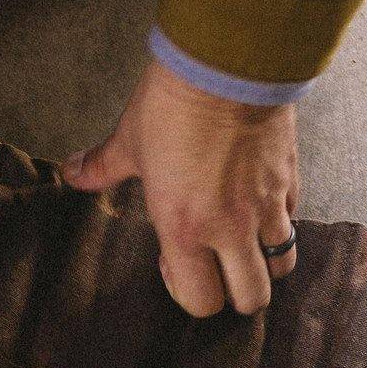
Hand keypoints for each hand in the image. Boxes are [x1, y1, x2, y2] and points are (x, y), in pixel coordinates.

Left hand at [62, 57, 299, 316]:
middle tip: (217, 265)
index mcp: (184, 229)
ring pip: (283, 266)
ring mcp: (266, 207)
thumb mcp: (129, 140)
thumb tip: (73, 172)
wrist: (226, 65)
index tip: (176, 264)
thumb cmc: (174, 105)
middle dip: (235, 293)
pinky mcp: (290, 181)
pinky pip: (293, 220)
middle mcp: (230, 229)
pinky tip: (258, 201)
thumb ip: (102, 167)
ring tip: (243, 239)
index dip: (190, 292)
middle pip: (251, 298)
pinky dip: (279, 222)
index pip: (201, 301)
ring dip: (263, 262)